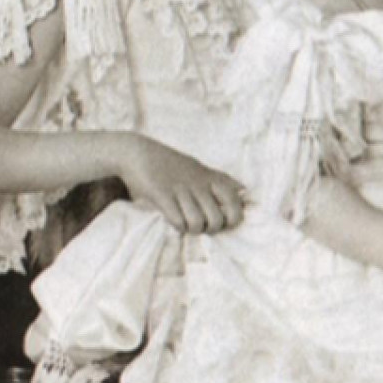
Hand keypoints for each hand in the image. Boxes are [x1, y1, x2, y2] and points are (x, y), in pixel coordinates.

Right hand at [118, 135, 244, 233]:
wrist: (138, 152)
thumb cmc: (172, 164)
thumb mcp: (201, 169)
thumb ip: (221, 180)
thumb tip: (244, 190)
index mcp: (212, 178)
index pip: (236, 204)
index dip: (232, 219)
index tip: (222, 221)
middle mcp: (200, 184)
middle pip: (217, 219)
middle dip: (211, 229)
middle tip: (202, 226)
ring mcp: (181, 189)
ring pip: (198, 223)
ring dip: (193, 229)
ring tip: (187, 224)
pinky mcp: (162, 195)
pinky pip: (178, 220)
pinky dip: (178, 226)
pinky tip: (174, 220)